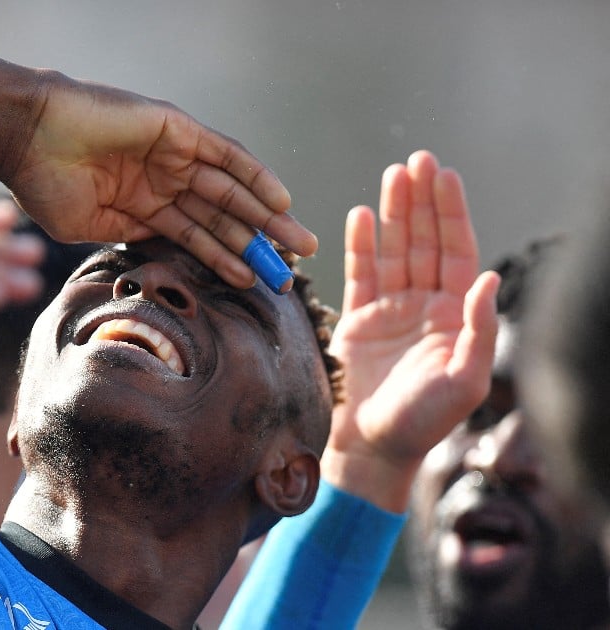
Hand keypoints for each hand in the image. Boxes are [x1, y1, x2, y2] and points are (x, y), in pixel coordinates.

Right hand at [7, 75, 315, 290]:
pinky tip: (279, 200)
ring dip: (266, 217)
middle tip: (291, 271)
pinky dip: (254, 176)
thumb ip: (128, 237)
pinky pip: (226, 155)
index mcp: (143, 207)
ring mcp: (173, 155)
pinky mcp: (177, 131)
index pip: (197, 237)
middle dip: (259, 243)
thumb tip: (163, 253)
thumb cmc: (45, 182)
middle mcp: (163, 181)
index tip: (258, 283)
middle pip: (223, 217)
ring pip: (230, 190)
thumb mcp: (87, 226)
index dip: (228, 259)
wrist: (28, 135)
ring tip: (298, 244)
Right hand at [322, 150, 499, 511]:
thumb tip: (488, 278)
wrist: (374, 445)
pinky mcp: (359, 320)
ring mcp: (391, 310)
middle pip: (425, 240)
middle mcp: (426, 305)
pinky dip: (359, 244)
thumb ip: (478, 328)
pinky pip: (359, 274)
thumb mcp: (464, 380)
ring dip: (393, 212)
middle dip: (422, 200)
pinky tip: (359, 215)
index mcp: (455, 315)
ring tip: (392, 174)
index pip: (455, 251)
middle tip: (418, 161)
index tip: (444, 177)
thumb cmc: (424, 421)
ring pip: (394, 249)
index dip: (450, 213)